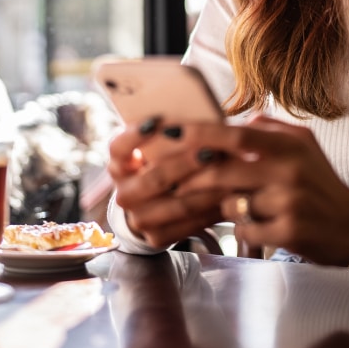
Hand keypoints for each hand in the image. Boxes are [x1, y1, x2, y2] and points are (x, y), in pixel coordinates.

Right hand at [106, 118, 225, 247]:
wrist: (154, 207)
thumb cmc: (163, 164)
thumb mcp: (157, 148)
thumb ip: (171, 133)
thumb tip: (200, 110)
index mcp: (119, 164)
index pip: (119, 147)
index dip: (135, 134)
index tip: (157, 119)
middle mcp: (124, 193)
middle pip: (154, 178)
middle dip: (186, 164)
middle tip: (210, 150)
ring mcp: (138, 218)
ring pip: (177, 204)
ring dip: (206, 189)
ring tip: (229, 174)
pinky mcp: (157, 237)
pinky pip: (189, 223)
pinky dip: (211, 208)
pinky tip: (229, 195)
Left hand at [176, 115, 348, 266]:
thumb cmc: (321, 184)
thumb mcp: (304, 147)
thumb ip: (271, 130)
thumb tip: (235, 119)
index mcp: (290, 145)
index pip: (238, 135)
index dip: (203, 134)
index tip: (175, 133)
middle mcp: (290, 170)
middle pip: (224, 172)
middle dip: (193, 179)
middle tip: (175, 184)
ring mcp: (290, 202)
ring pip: (232, 204)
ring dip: (229, 208)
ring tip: (250, 208)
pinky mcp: (289, 232)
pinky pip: (245, 230)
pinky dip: (245, 230)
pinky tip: (263, 227)